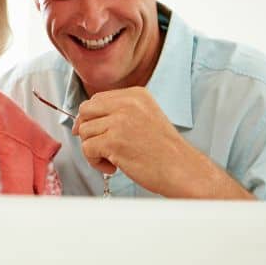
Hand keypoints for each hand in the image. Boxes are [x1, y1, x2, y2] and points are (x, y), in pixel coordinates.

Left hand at [73, 87, 251, 198]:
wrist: (182, 170)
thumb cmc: (165, 151)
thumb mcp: (145, 118)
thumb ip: (120, 113)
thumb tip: (84, 120)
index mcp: (136, 95)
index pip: (97, 98)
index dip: (91, 117)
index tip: (96, 132)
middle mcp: (127, 103)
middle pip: (86, 111)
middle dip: (87, 130)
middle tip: (99, 146)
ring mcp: (119, 121)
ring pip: (85, 132)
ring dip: (93, 149)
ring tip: (112, 159)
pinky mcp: (113, 141)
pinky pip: (87, 149)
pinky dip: (95, 162)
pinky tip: (113, 167)